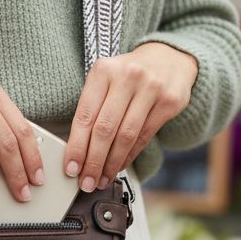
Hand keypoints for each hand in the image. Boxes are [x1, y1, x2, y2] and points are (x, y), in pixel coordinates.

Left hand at [64, 42, 198, 190]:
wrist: (169, 58)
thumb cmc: (129, 73)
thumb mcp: (106, 78)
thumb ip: (93, 107)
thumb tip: (77, 149)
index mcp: (104, 71)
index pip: (85, 115)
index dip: (76, 146)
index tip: (71, 167)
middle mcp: (127, 77)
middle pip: (105, 129)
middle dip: (93, 161)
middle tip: (86, 181)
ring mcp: (151, 88)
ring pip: (126, 136)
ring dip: (111, 163)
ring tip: (102, 178)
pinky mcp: (169, 102)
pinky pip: (144, 136)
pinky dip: (129, 156)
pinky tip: (119, 165)